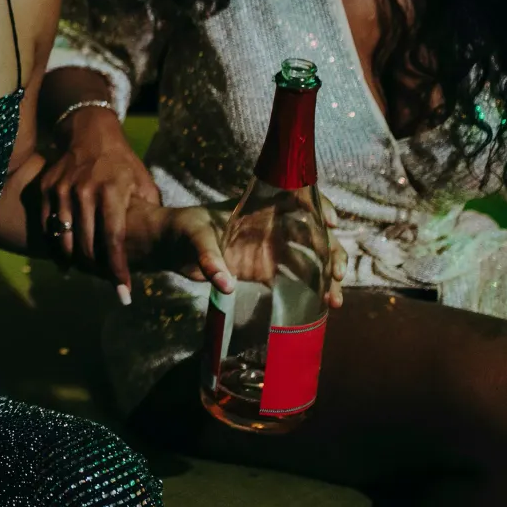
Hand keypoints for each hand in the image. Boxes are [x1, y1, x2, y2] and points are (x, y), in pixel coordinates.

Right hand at [37, 107, 158, 289]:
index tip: (123, 290)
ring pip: (62, 235)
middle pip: (86, 242)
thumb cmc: (122, 162)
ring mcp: (62, 188)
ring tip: (82, 274)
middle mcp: (84, 190)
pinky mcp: (47, 187)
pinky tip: (62, 259)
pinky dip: (53, 244)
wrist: (89, 132)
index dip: (117, 267)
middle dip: (95, 269)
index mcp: (112, 191)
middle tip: (105, 285)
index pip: (113, 238)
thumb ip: (146, 212)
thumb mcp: (142, 182)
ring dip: (71, 260)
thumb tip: (156, 242)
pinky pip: (46, 223)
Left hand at [130, 202, 346, 308]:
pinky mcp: (265, 272)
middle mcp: (272, 227)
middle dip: (333, 252)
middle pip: (314, 234)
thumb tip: (225, 284)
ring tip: (334, 300)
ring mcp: (271, 250)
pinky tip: (324, 307)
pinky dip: (312, 292)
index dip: (320, 205)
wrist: (170, 247)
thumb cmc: (182, 229)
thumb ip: (208, 257)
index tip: (331, 222)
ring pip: (312, 260)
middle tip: (336, 274)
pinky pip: (296, 280)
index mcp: (260, 207)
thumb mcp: (194, 236)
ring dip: (329, 277)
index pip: (298, 198)